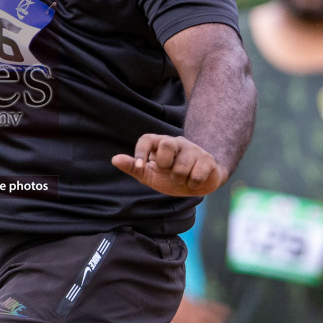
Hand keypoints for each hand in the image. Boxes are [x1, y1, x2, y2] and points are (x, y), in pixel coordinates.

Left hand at [112, 134, 227, 197]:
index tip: (140, 167)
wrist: (198, 184)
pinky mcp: (208, 160)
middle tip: (169, 172)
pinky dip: (193, 184)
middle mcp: (177, 142)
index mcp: (160, 143)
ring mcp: (194, 149)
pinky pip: (197, 175)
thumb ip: (133, 167)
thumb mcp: (149, 174)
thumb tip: (114, 159)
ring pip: (182, 167)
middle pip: (167, 145)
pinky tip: (194, 181)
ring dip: (180, 179)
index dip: (141, 152)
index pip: (147, 138)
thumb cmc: (169, 176)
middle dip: (165, 165)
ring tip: (183, 178)